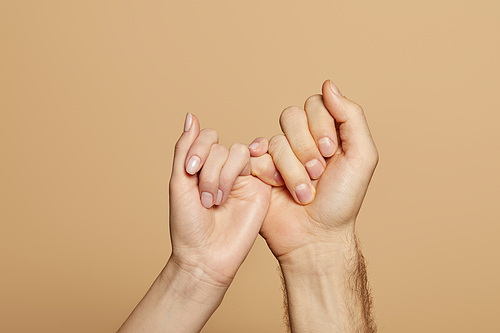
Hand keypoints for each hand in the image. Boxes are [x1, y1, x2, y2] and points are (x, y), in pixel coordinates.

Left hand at [119, 114, 271, 332]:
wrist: (206, 256)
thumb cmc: (188, 224)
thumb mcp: (179, 182)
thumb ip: (185, 148)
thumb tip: (191, 116)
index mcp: (204, 166)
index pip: (207, 137)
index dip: (198, 148)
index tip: (189, 173)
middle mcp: (224, 169)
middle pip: (220, 146)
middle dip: (208, 171)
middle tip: (204, 199)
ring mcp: (243, 178)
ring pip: (237, 151)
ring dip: (222, 175)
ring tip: (217, 201)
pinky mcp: (260, 188)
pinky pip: (256, 162)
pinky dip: (237, 173)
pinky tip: (230, 192)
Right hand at [250, 80, 377, 261]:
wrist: (316, 236)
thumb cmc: (342, 200)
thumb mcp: (362, 156)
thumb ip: (351, 116)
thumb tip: (328, 84)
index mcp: (324, 131)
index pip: (315, 104)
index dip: (322, 126)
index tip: (333, 153)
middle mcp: (299, 139)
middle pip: (291, 116)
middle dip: (307, 149)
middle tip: (319, 173)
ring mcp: (277, 154)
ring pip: (276, 141)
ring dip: (293, 171)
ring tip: (304, 193)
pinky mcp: (258, 169)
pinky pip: (256, 157)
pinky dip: (271, 175)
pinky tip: (279, 189)